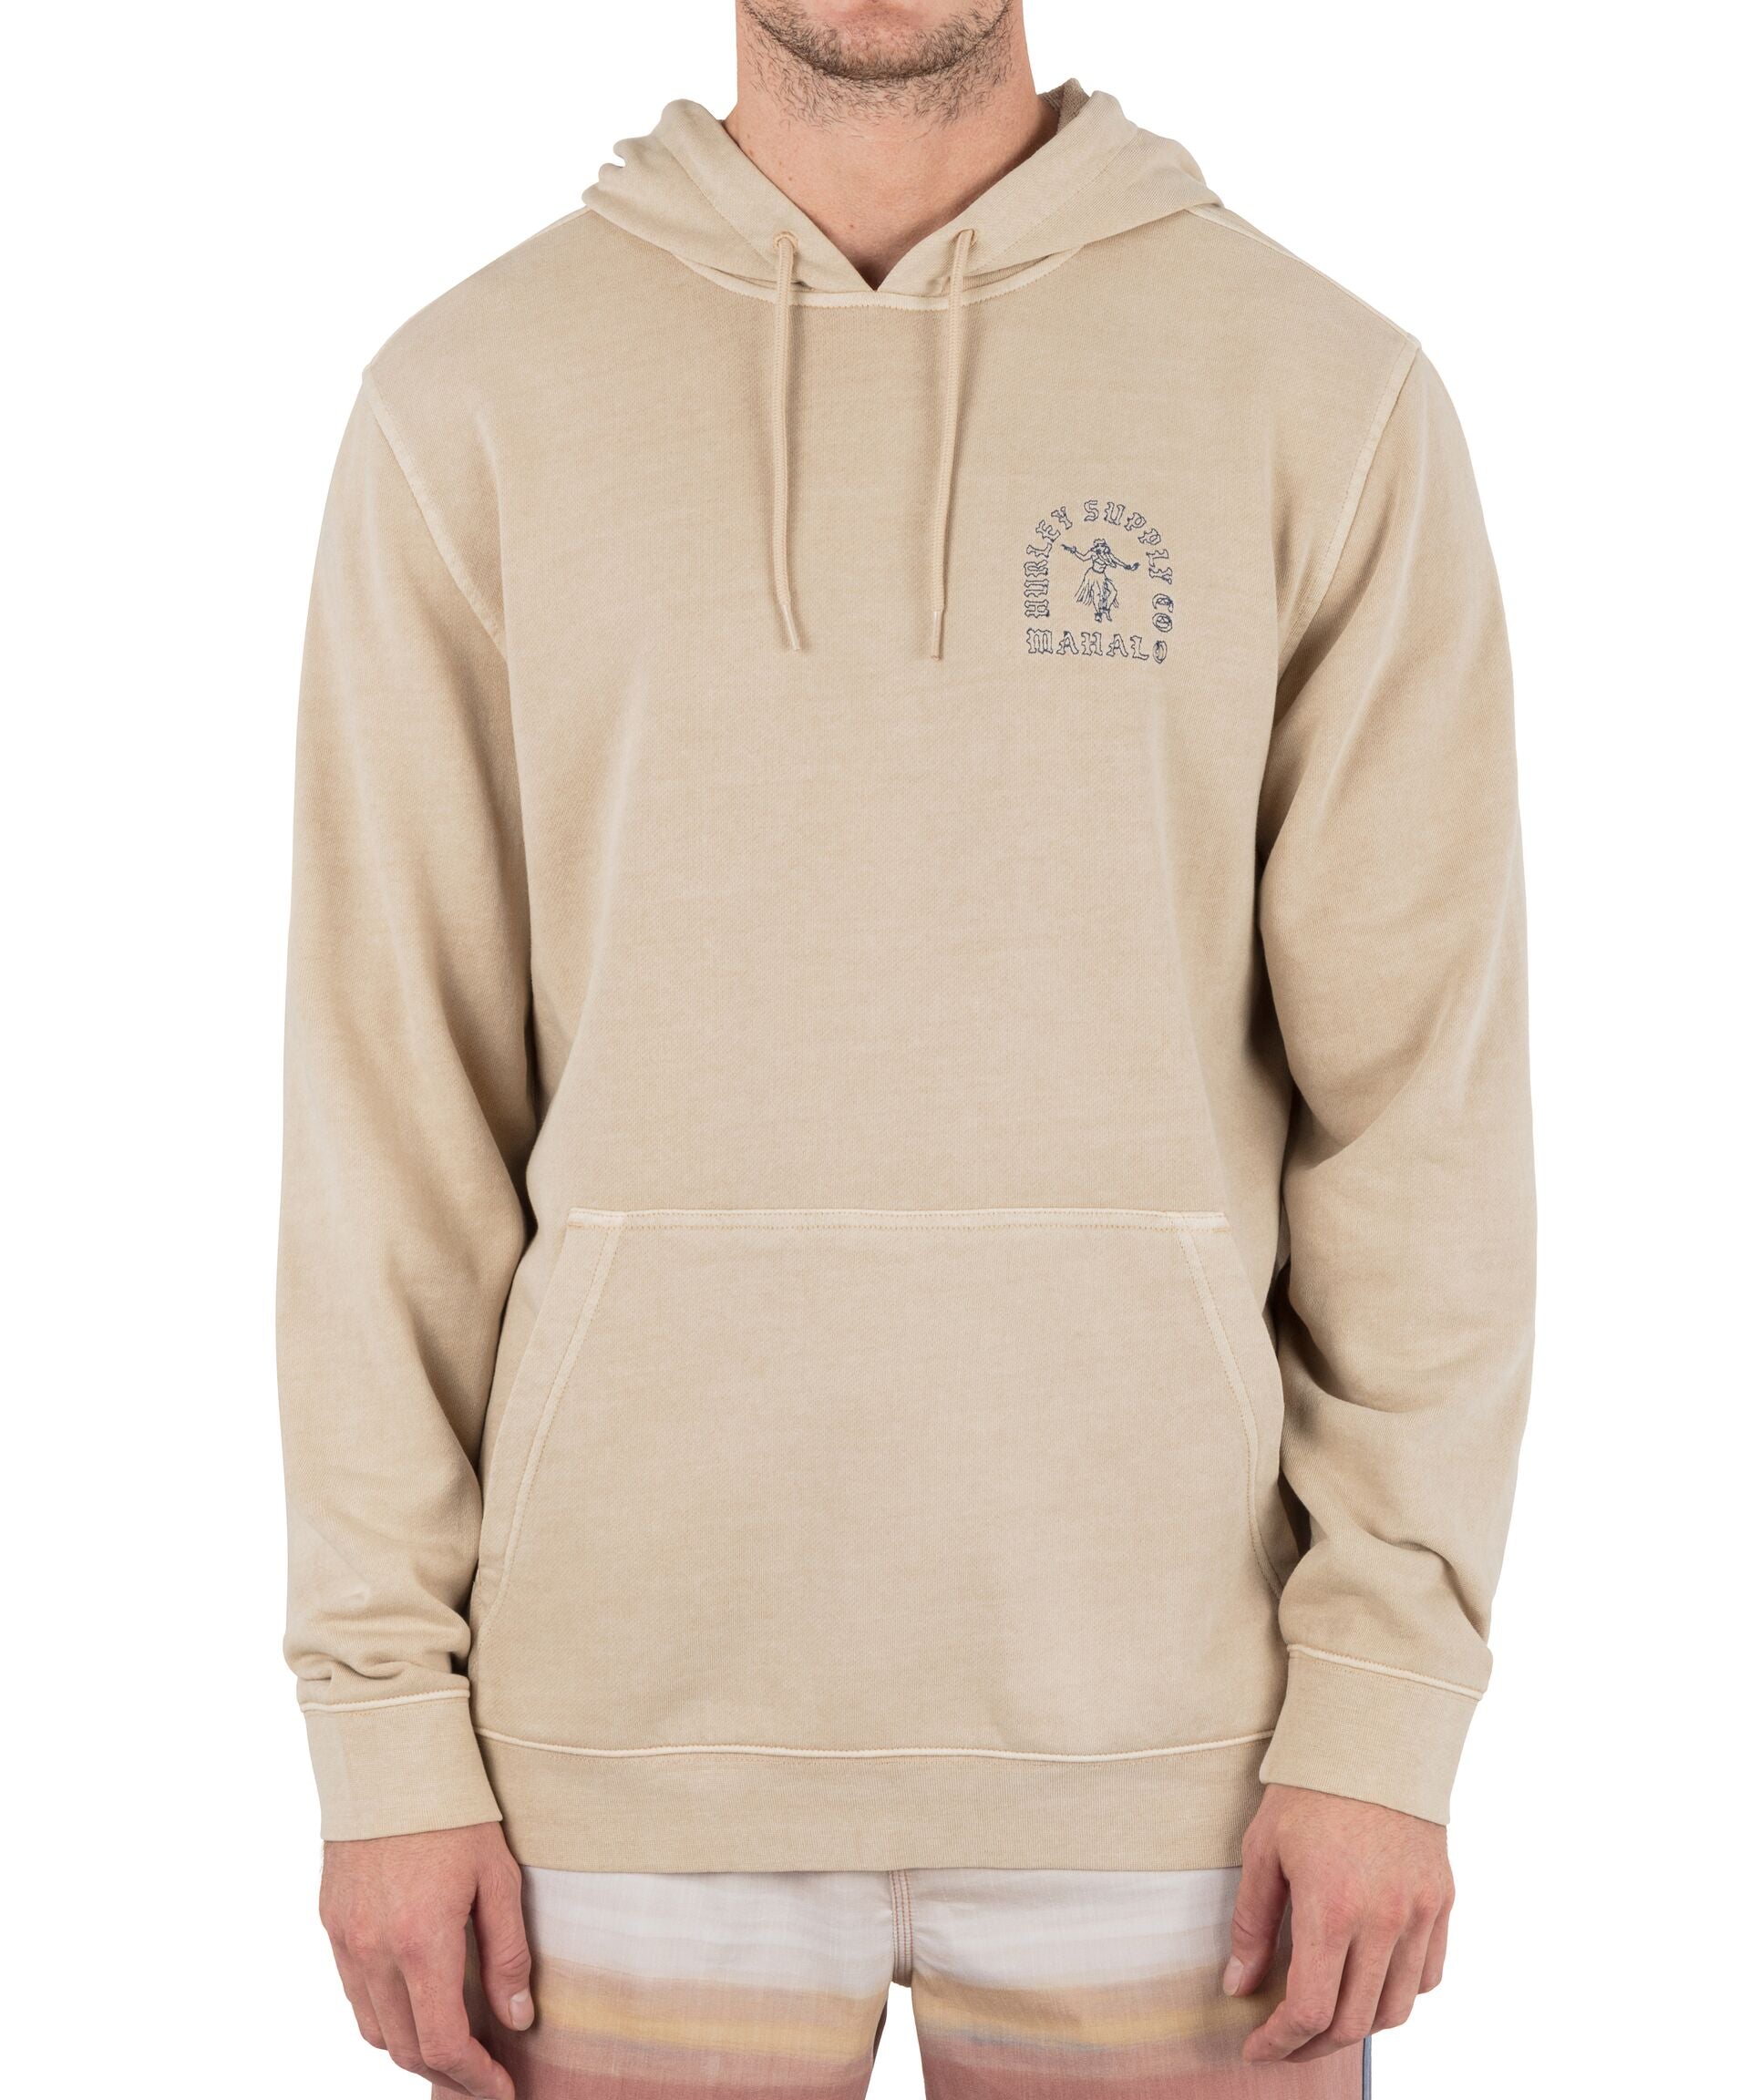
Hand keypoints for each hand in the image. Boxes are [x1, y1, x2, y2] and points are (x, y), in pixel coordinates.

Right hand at [320, 1822, 532, 2097]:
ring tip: (454, 2049)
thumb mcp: (498, 1877)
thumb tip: (517, 2017)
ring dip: (413, 2050)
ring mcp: (346, 1940)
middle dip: (448, 2074)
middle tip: (484, 2079)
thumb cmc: (453, 1810)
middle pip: (406, 2049)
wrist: (389, 1757)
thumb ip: (507, 1953)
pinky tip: (415, 2005)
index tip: (501, 2091)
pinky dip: (384, 2015)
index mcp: (421, 1941)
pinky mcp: (331, 1924)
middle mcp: (374, 1951)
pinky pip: (354, 1994)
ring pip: (374, 2029)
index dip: (474, 2078)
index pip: (444, 2043)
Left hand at [1225, 1784, 1453, 2063]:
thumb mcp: (1263, 1851)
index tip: (1258, 2048)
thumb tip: (1239, 1986)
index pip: (1311, 2010)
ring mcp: (1420, 1913)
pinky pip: (1428, 1975)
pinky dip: (1398, 1993)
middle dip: (1311, 2046)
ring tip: (1324, 2019)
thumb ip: (1252, 1925)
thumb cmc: (1309, 1789)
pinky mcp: (1442, 1902)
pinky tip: (1369, 1982)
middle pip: (1354, 2022)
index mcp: (1333, 1909)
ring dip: (1358, 2027)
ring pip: (1397, 2009)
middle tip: (1283, 2043)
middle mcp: (1384, 1921)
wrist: (1372, 1739)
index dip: (1280, 2042)